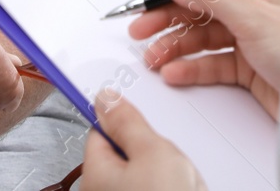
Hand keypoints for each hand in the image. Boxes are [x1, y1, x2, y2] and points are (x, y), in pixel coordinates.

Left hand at [81, 94, 205, 190]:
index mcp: (95, 175)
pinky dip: (171, 183)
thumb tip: (105, 99)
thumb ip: (127, 123)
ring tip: (180, 176)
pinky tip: (184, 186)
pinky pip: (156, 184)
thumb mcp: (151, 152)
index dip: (122, 117)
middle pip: (125, 152)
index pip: (100, 131)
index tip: (136, 107)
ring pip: (144, 171)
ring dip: (164, 169)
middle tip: (166, 153)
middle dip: (150, 147)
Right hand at [127, 0, 279, 119]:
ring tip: (154, 57)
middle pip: (200, 2)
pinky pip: (210, 61)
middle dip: (168, 15)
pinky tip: (174, 71)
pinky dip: (190, 67)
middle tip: (140, 27)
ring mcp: (250, 35)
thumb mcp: (255, 18)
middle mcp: (256, 4)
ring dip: (174, 44)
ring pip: (202, 34)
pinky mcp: (247, 65)